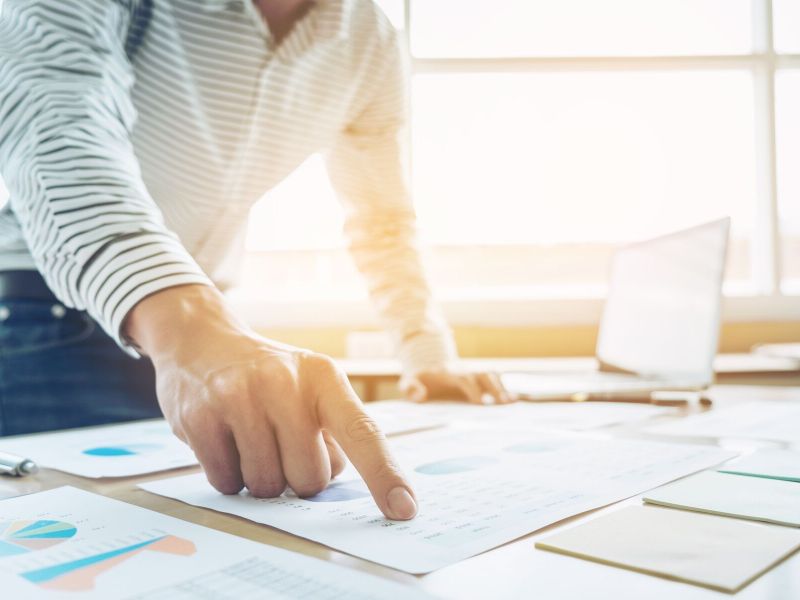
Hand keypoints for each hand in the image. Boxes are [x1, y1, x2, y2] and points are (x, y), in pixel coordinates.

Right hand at [125, 285, 416, 519]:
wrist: (201, 340)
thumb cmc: (269, 377)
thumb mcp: (311, 387)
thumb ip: (334, 433)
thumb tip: (339, 489)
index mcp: (323, 377)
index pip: (362, 431)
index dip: (384, 474)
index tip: (404, 509)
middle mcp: (283, 384)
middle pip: (310, 479)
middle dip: (298, 477)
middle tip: (281, 445)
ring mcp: (239, 399)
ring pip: (267, 486)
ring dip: (262, 478)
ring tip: (252, 439)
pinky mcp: (199, 418)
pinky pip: (226, 483)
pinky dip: (229, 476)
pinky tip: (225, 441)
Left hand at [399, 369, 512, 403]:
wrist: (427, 364)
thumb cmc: (418, 379)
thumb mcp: (407, 382)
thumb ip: (411, 388)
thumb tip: (421, 395)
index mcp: (447, 372)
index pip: (463, 377)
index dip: (472, 388)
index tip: (479, 402)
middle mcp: (463, 370)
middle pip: (482, 374)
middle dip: (493, 388)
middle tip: (503, 403)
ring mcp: (472, 372)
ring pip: (491, 375)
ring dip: (502, 388)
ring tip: (512, 403)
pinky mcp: (478, 376)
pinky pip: (495, 378)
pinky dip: (505, 387)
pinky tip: (515, 400)